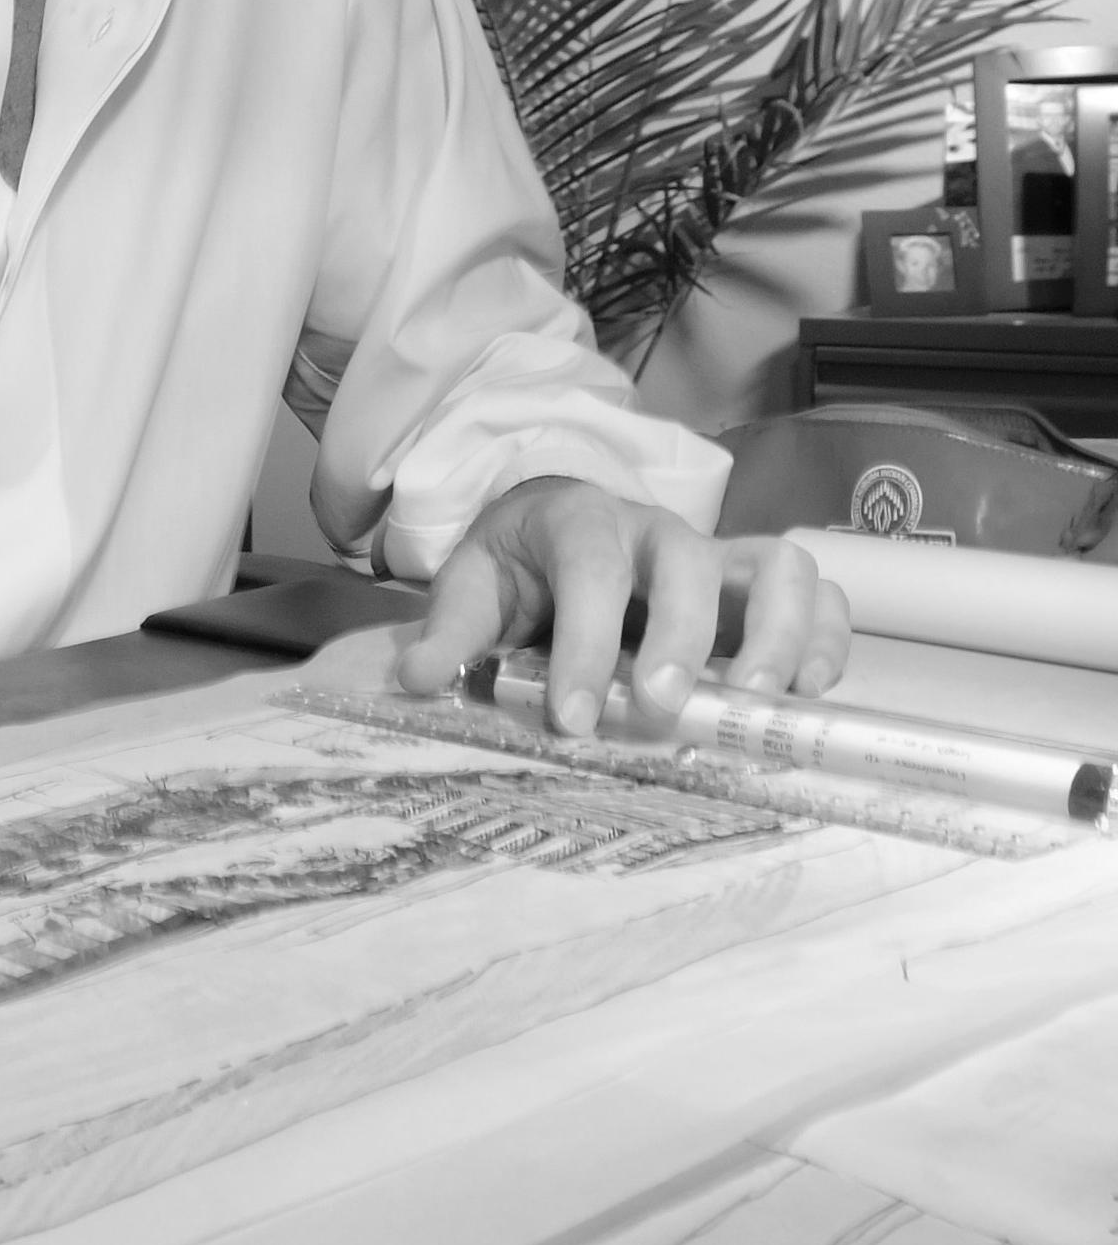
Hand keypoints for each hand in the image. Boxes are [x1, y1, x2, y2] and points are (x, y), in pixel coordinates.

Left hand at [396, 478, 849, 726]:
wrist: (558, 527)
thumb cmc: (520, 566)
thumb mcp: (471, 587)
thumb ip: (449, 633)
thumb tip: (416, 682)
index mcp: (581, 523)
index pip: (591, 571)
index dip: (585, 645)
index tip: (571, 720)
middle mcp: (660, 532)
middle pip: (690, 564)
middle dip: (681, 639)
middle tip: (660, 711)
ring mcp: (719, 556)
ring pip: (779, 566)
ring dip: (778, 636)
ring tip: (751, 706)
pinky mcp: (756, 587)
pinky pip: (819, 596)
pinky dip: (828, 641)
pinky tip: (805, 697)